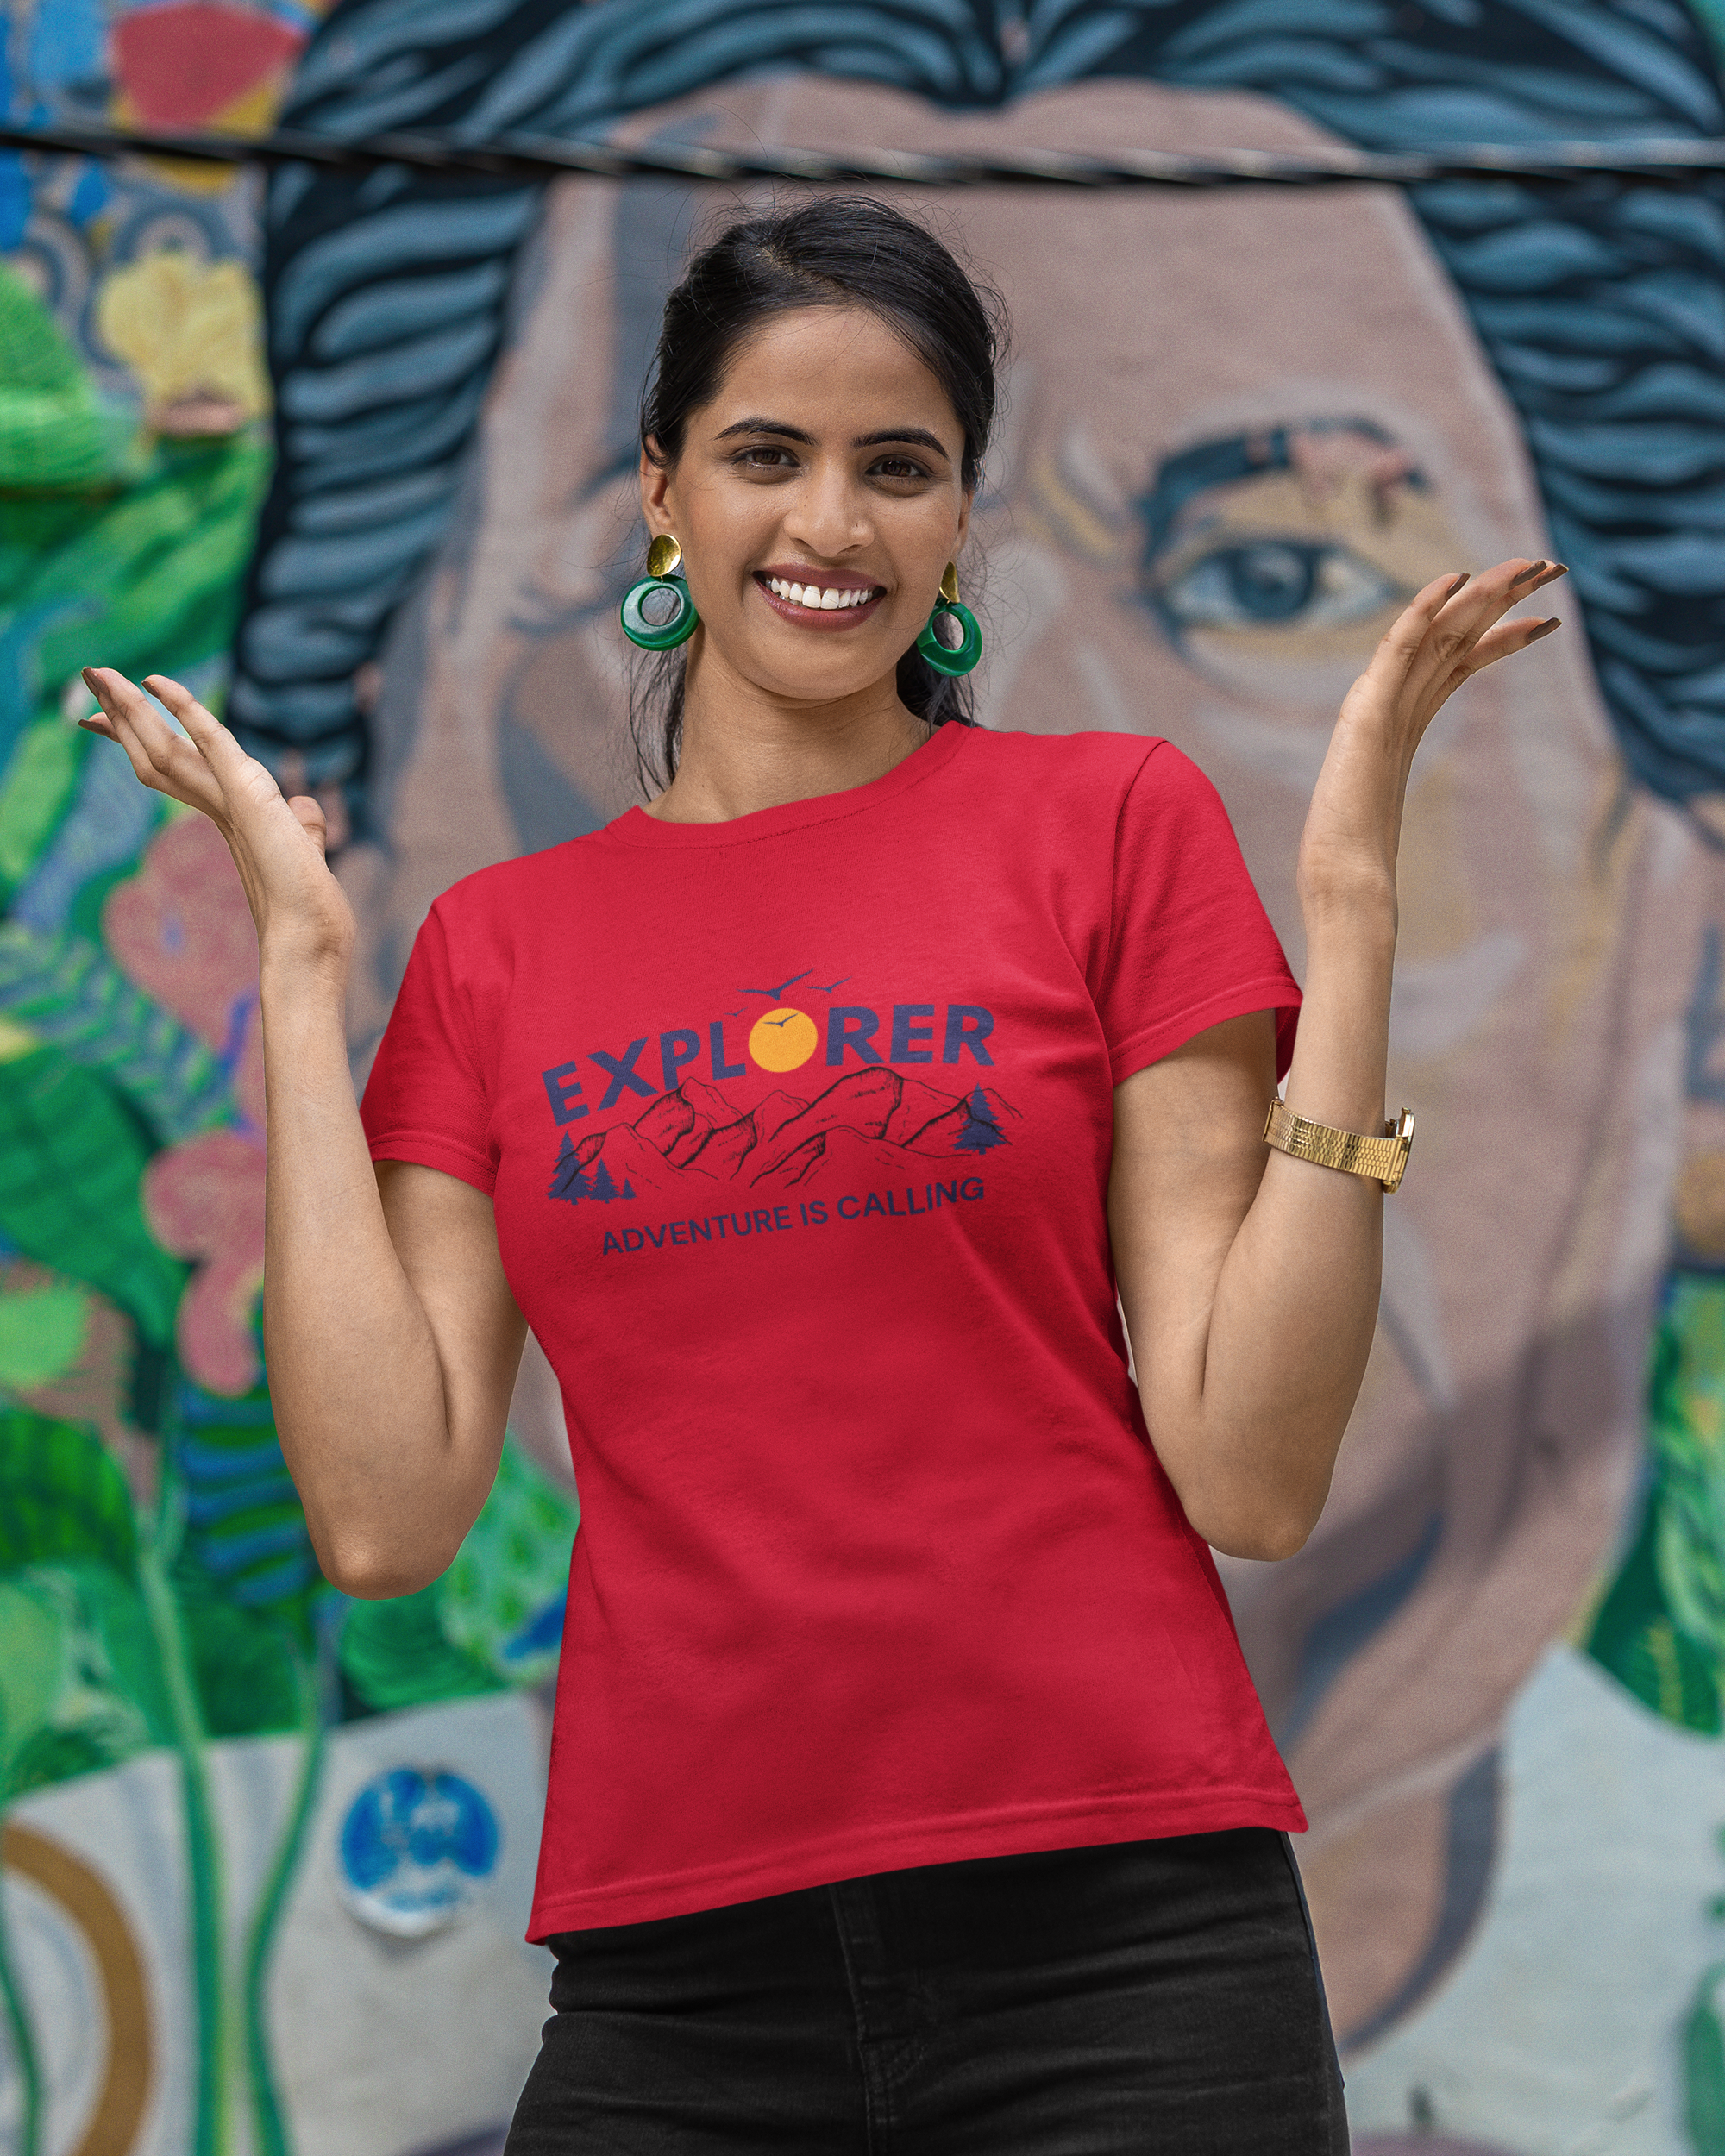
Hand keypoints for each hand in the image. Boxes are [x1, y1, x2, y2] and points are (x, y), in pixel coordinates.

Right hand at [78, 668, 354, 978]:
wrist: (309, 941)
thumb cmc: (309, 909)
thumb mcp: (305, 852)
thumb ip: (302, 826)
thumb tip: (305, 809)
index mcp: (227, 816)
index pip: (176, 769)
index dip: (143, 740)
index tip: (111, 718)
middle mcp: (218, 807)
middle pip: (157, 752)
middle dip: (123, 714)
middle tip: (90, 676)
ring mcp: (227, 802)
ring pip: (164, 747)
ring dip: (132, 707)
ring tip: (98, 672)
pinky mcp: (246, 797)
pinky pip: (212, 742)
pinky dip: (187, 711)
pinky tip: (158, 684)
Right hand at [1298, 556, 1565, 916]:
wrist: (1341, 882)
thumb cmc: (1358, 866)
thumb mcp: (1390, 824)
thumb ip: (1396, 814)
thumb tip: (1403, 841)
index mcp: (1403, 726)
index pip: (1463, 665)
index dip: (1505, 637)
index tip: (1549, 618)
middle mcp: (1392, 706)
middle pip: (1456, 637)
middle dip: (1504, 598)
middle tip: (1552, 565)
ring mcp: (1377, 707)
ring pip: (1437, 633)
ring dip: (1483, 593)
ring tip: (1531, 565)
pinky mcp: (1365, 714)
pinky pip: (1398, 647)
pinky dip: (1424, 609)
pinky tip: (1455, 579)